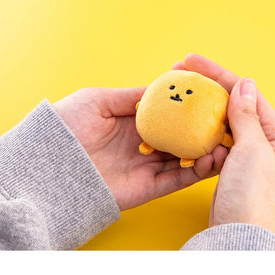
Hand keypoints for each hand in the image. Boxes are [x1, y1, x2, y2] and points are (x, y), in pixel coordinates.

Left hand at [52, 86, 226, 210]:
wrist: (46, 165)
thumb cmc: (67, 126)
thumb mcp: (99, 99)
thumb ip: (132, 96)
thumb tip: (161, 86)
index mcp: (133, 123)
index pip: (169, 116)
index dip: (189, 108)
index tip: (210, 98)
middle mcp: (143, 145)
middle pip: (181, 139)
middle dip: (203, 131)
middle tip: (227, 122)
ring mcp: (146, 167)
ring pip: (185, 160)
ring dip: (207, 152)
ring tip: (228, 141)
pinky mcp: (147, 188)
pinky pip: (178, 179)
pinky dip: (197, 171)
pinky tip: (213, 159)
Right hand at [176, 54, 274, 235]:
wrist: (239, 239)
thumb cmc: (253, 197)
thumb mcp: (252, 151)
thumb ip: (247, 116)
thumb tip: (246, 84)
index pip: (248, 95)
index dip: (220, 75)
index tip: (194, 61)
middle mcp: (265, 144)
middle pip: (235, 106)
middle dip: (210, 88)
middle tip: (183, 72)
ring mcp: (248, 157)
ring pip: (224, 123)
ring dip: (204, 108)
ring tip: (183, 93)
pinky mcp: (232, 169)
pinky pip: (216, 142)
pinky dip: (202, 131)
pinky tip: (188, 123)